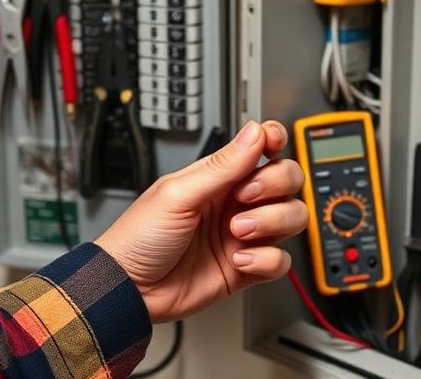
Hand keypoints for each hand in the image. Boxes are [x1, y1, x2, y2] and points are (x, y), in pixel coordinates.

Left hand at [96, 120, 306, 322]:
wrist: (128, 290)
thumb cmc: (139, 237)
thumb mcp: (178, 194)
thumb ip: (221, 165)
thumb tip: (254, 132)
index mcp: (219, 177)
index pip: (261, 147)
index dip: (275, 140)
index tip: (273, 145)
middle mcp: (236, 202)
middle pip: (287, 179)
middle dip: (275, 184)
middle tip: (244, 196)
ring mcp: (244, 234)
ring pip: (292, 217)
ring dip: (271, 222)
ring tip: (237, 232)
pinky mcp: (248, 268)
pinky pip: (280, 260)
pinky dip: (266, 260)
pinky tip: (239, 260)